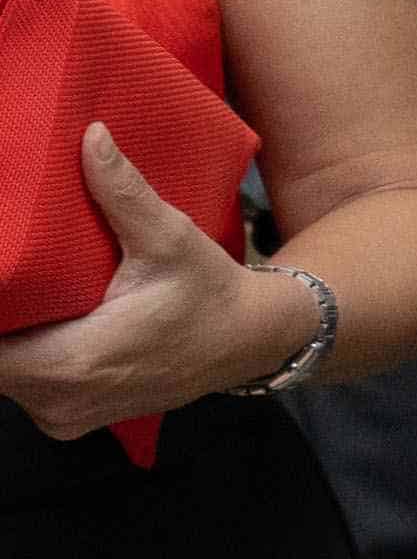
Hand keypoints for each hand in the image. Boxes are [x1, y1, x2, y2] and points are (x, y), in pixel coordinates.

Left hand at [0, 125, 307, 436]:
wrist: (250, 342)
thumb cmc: (209, 292)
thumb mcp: (170, 238)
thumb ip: (123, 193)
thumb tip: (91, 136)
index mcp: (75, 360)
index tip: (0, 277)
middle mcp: (62, 399)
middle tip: (9, 273)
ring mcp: (63, 417)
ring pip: (3, 376)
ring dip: (5, 339)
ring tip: (19, 297)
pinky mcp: (68, 421)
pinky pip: (21, 390)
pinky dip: (20, 360)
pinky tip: (37, 325)